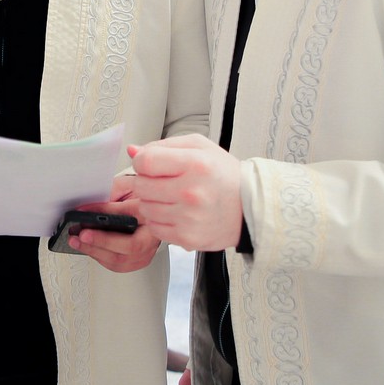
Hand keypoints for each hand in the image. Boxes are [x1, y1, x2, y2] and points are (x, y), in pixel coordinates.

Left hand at [71, 170, 161, 272]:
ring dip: (96, 251)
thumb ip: (114, 190)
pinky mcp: (139, 261)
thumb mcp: (127, 186)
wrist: (148, 211)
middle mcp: (153, 235)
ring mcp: (147, 251)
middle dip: (102, 241)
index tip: (83, 211)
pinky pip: (117, 265)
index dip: (105, 211)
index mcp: (151, 212)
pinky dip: (100, 257)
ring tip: (77, 242)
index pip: (129, 212)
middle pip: (131, 246)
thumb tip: (93, 203)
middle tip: (82, 234)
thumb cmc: (138, 199)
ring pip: (122, 260)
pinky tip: (88, 248)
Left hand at [129, 134, 245, 250]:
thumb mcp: (199, 147)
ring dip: (153, 202)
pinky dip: (160, 220)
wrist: (250, 207)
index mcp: (195, 164)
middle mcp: (192, 192)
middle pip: (141, 186)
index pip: (145, 162)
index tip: (151, 165)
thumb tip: (133, 151)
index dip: (143, 161)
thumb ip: (163, 146)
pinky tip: (176, 213)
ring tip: (172, 198)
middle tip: (164, 182)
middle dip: (147, 182)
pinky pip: (154, 228)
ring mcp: (189, 218)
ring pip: (145, 208)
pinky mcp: (187, 238)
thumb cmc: (223, 174)